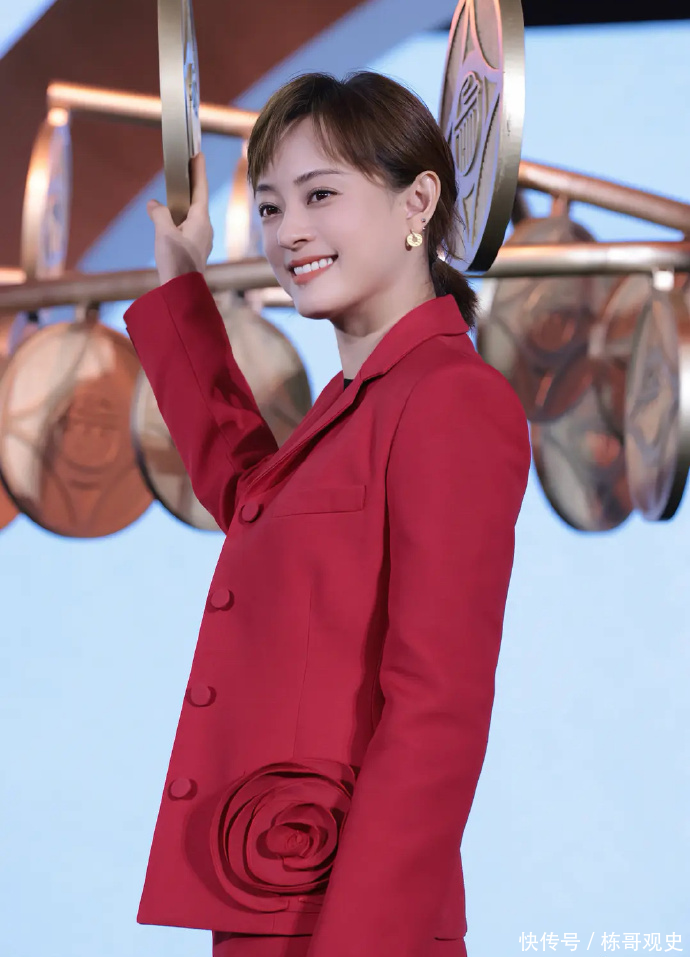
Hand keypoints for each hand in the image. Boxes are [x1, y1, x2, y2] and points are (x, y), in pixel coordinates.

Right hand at [147, 152, 214, 285]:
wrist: (181, 292)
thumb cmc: (176, 262)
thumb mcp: (164, 233)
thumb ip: (159, 214)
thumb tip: (154, 205)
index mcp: (201, 220)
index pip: (200, 189)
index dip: (199, 170)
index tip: (198, 153)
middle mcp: (204, 228)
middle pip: (197, 200)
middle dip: (191, 183)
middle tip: (186, 166)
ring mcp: (200, 239)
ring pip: (191, 214)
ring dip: (183, 201)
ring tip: (176, 189)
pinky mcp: (194, 249)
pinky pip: (187, 226)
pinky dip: (179, 217)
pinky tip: (170, 218)